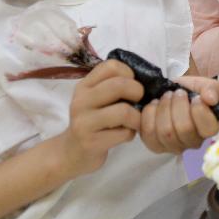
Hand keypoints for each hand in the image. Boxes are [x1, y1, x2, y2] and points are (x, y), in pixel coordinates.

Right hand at [58, 60, 144, 177]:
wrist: (72, 152)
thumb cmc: (93, 121)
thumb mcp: (97, 99)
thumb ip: (114, 86)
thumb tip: (147, 78)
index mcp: (85, 86)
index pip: (111, 66)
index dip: (129, 73)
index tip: (131, 84)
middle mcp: (81, 100)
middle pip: (119, 85)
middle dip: (138, 92)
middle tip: (139, 102)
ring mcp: (84, 122)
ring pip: (124, 111)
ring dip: (137, 117)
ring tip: (134, 122)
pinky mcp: (91, 142)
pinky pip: (124, 133)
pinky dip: (131, 134)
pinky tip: (125, 135)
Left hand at [140, 77, 218, 152]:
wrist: (170, 91)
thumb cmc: (190, 91)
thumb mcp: (204, 85)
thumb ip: (211, 89)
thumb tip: (211, 99)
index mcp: (209, 129)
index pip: (208, 128)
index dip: (200, 111)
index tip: (195, 97)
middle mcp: (193, 142)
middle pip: (184, 129)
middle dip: (178, 105)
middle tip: (176, 93)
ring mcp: (173, 146)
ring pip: (165, 131)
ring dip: (163, 108)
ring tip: (165, 97)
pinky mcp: (154, 144)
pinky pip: (149, 132)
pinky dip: (149, 114)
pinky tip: (154, 105)